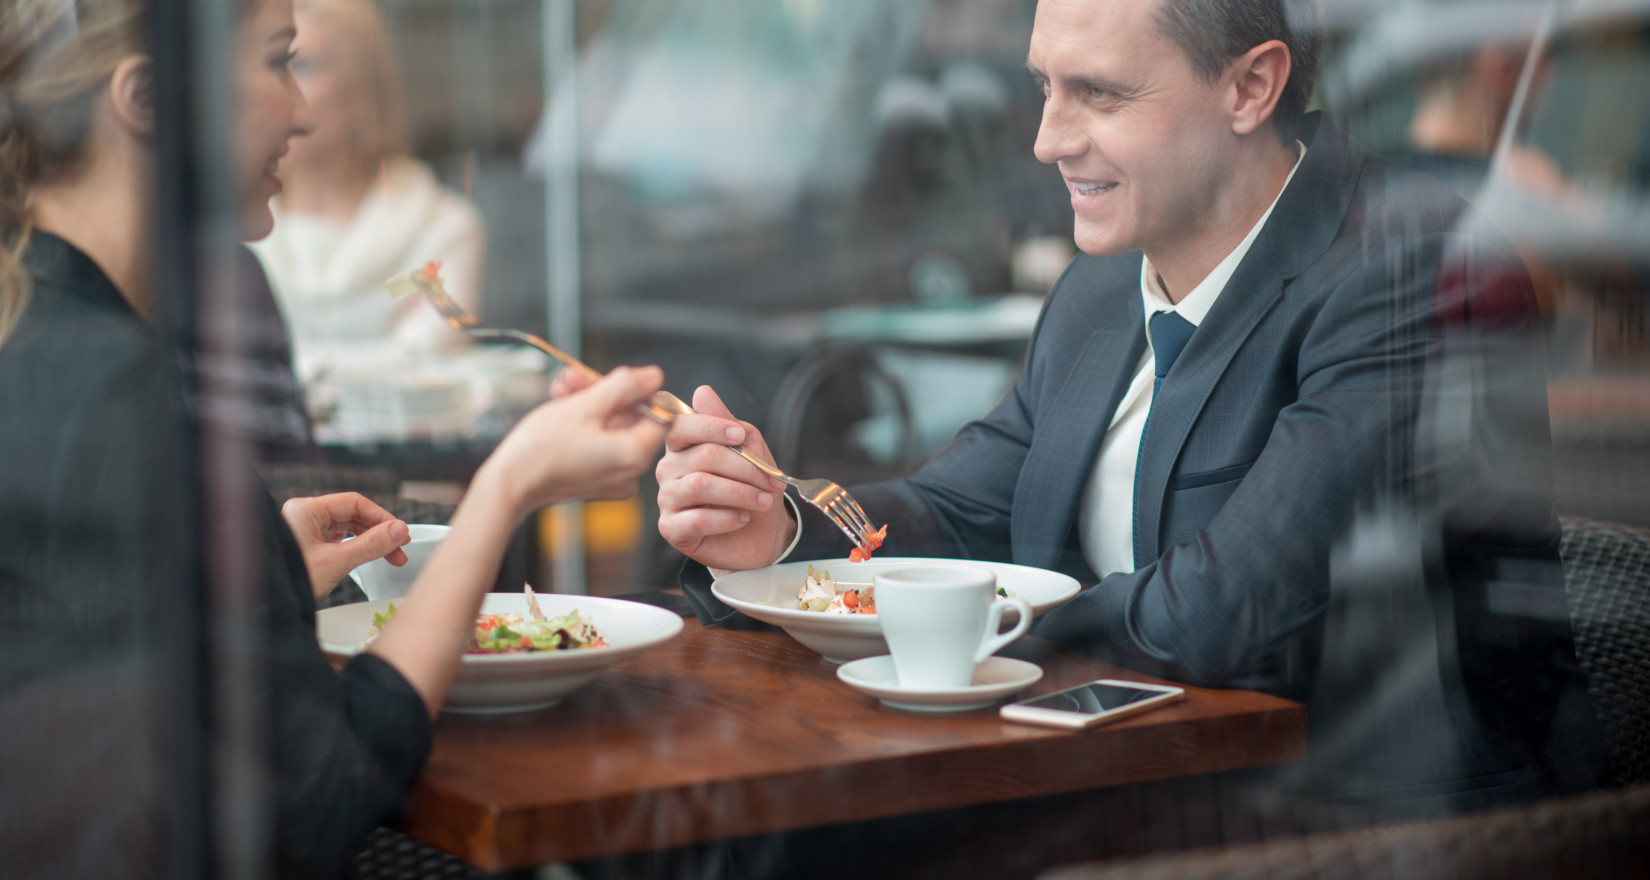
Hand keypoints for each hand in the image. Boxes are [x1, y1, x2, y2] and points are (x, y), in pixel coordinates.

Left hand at [281, 493, 410, 599]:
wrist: (265, 605)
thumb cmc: (288, 579)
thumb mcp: (336, 562)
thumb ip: (371, 544)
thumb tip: (399, 530)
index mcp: (307, 510)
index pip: (355, 503)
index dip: (382, 517)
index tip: (400, 533)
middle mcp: (303, 516)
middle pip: (351, 515)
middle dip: (377, 532)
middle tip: (398, 549)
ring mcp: (302, 531)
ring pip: (344, 529)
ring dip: (367, 541)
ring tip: (387, 556)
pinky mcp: (304, 547)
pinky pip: (335, 541)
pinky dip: (353, 548)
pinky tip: (364, 557)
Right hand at [482, 365, 669, 515]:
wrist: (508, 484)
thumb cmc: (543, 445)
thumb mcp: (587, 405)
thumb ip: (625, 386)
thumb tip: (655, 376)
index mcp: (636, 455)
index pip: (657, 413)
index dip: (636, 390)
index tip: (609, 377)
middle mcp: (631, 473)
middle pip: (630, 419)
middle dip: (603, 392)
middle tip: (572, 375)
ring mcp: (612, 479)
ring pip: (611, 428)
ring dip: (589, 403)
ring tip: (561, 386)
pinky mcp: (595, 480)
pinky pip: (599, 443)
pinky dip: (584, 423)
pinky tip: (562, 404)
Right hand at [655, 385, 792, 570]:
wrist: (763, 533)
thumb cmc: (753, 487)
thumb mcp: (751, 451)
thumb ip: (729, 425)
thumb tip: (702, 391)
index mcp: (683, 445)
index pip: (682, 426)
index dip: (712, 427)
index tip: (740, 437)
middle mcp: (668, 469)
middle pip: (703, 456)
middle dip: (746, 468)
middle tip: (772, 483)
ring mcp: (667, 499)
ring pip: (700, 486)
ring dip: (741, 493)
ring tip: (763, 501)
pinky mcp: (671, 529)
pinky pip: (696, 519)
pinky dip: (727, 518)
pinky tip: (742, 518)